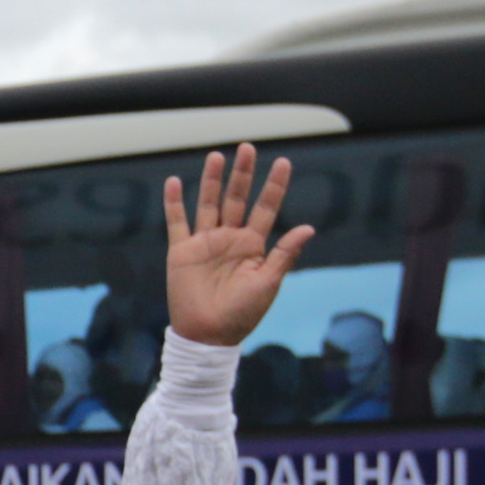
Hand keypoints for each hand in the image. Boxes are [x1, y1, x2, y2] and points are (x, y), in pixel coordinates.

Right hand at [161, 144, 313, 350]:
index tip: (283, 162)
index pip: (266, 208)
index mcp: (253, 245)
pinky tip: (176, 182)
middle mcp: (229, 239)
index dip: (274, 185)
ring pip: (209, 204)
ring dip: (212, 180)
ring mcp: (205, 243)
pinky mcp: (182, 252)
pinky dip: (175, 202)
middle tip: (247, 148)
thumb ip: (285, 254)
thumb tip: (309, 227)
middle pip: (237, 198)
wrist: (207, 335)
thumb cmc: (241, 314)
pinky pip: (177, 222)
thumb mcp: (268, 283)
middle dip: (243, 174)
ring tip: (217, 156)